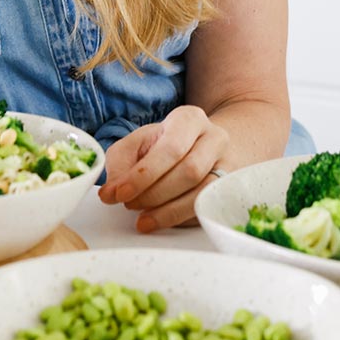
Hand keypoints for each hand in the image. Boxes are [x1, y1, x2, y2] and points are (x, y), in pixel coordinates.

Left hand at [97, 105, 228, 231]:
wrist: (202, 147)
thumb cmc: (163, 145)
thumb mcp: (137, 144)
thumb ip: (120, 164)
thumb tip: (110, 193)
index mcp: (189, 119)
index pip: (170, 148)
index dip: (144, 175)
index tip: (120, 193)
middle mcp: (214, 138)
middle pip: (189, 171)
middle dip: (154, 193)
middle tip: (129, 204)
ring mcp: (228, 165)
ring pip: (201, 193)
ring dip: (166, 210)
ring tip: (142, 217)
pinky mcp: (229, 190)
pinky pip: (206, 208)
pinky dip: (179, 218)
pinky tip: (159, 220)